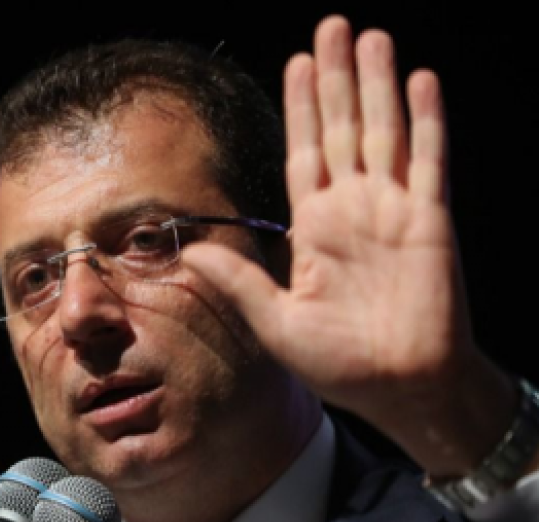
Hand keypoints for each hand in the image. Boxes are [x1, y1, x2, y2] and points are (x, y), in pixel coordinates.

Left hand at [180, 15, 514, 474]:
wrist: (401, 390)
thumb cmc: (340, 364)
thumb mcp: (274, 320)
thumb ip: (237, 280)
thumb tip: (186, 251)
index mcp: (316, 229)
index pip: (303, 152)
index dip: (300, 108)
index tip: (294, 63)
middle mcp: (354, 210)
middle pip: (341, 128)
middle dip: (335, 79)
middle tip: (331, 26)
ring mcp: (394, 211)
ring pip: (384, 131)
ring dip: (376, 84)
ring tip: (369, 36)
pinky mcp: (430, 221)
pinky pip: (429, 160)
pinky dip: (426, 120)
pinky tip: (418, 80)